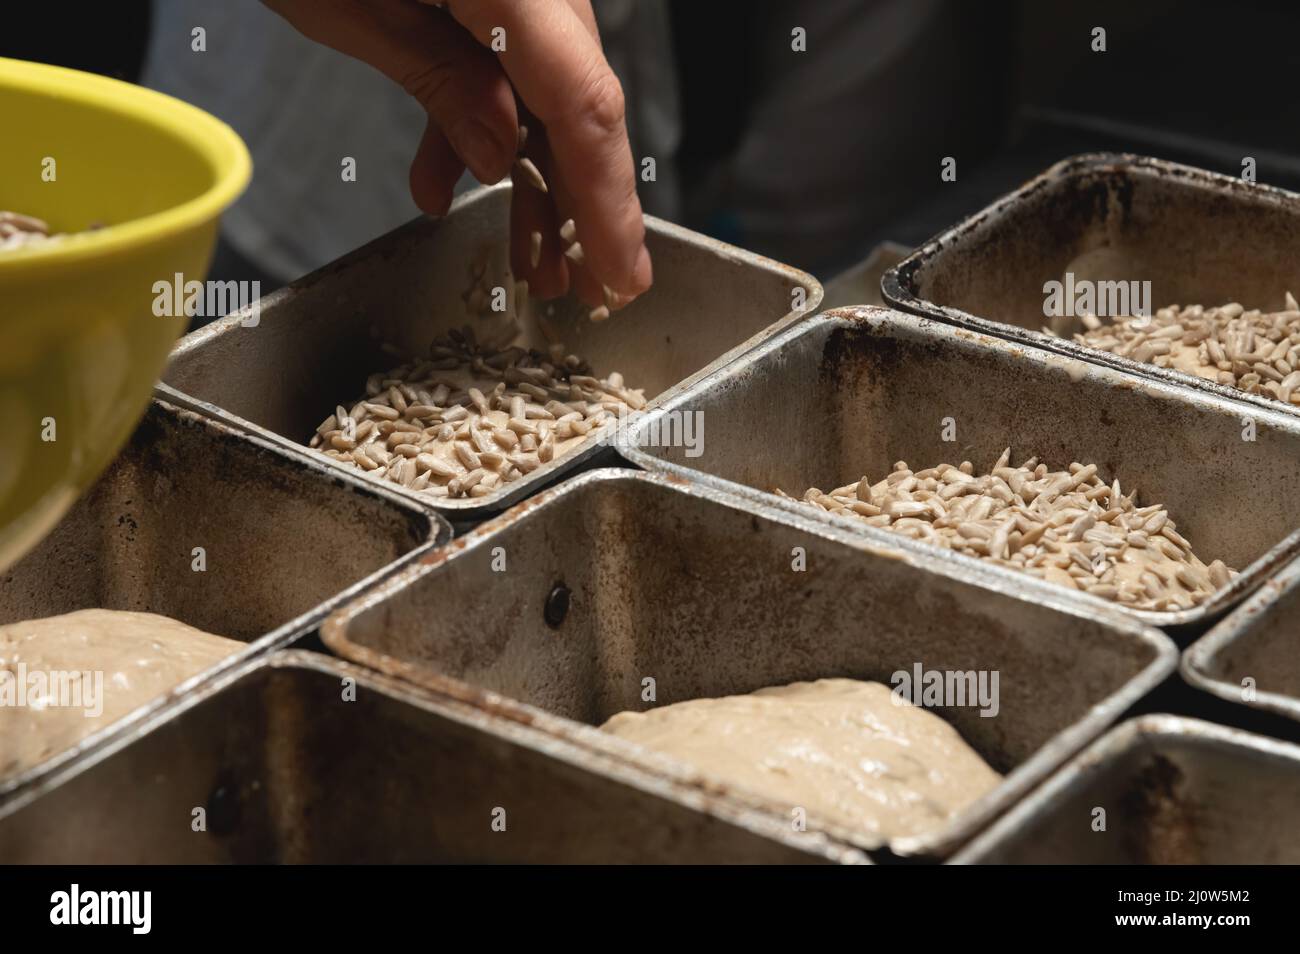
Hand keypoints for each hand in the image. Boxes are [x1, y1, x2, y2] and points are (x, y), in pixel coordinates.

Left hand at [264, 0, 651, 306]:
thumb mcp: (348, 4)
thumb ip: (439, 79)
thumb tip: (501, 159)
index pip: (583, 105)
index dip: (609, 204)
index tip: (623, 275)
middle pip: (580, 103)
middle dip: (579, 206)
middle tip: (585, 289)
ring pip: (547, 93)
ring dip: (532, 179)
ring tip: (525, 261)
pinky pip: (506, 64)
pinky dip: (480, 124)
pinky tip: (444, 180)